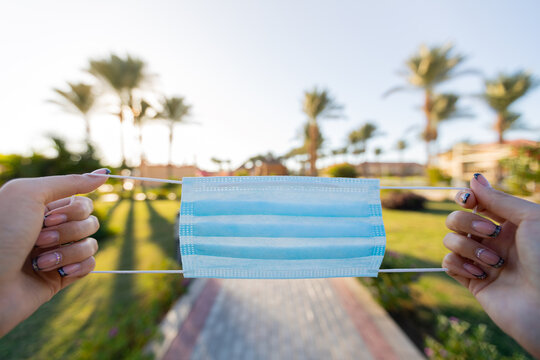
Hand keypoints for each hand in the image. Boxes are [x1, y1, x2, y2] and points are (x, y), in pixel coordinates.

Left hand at [0, 170, 108, 336]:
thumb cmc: (0, 234)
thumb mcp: (29, 194)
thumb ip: (70, 182)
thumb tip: (104, 173)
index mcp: (41, 208)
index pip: (82, 202)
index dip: (74, 210)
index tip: (47, 218)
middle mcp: (50, 229)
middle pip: (90, 222)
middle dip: (69, 232)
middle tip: (39, 239)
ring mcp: (56, 253)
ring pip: (90, 244)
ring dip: (68, 253)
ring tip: (39, 262)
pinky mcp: (60, 277)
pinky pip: (89, 266)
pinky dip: (76, 267)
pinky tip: (56, 272)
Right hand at [442, 173, 539, 357]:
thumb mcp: (531, 219)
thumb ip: (499, 199)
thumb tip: (474, 178)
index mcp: (509, 223)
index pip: (475, 203)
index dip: (466, 198)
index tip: (468, 201)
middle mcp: (492, 240)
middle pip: (455, 219)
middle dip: (466, 222)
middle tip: (491, 233)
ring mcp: (481, 260)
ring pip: (450, 240)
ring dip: (469, 248)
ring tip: (495, 263)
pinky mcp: (472, 281)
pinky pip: (448, 263)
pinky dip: (460, 265)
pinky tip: (481, 275)